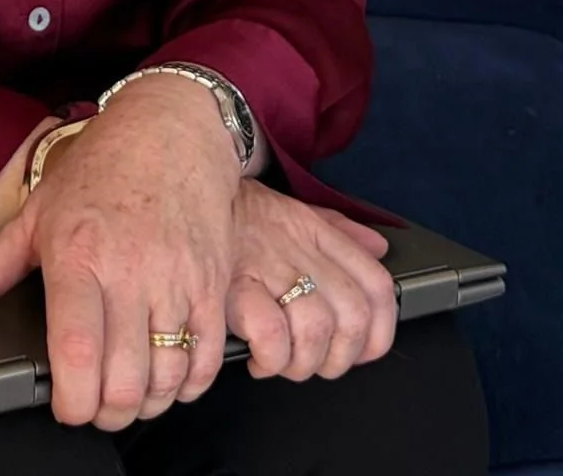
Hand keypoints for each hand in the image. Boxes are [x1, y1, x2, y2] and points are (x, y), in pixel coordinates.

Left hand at [0, 74, 242, 430]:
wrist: (170, 129)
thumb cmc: (99, 169)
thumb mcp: (33, 216)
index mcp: (78, 256)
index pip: (77, 351)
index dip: (72, 401)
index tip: (65, 406)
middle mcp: (131, 270)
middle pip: (124, 381)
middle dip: (106, 412)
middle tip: (94, 404)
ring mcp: (176, 278)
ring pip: (168, 377)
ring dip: (147, 401)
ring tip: (129, 392)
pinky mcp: (212, 281)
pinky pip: (209, 358)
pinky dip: (189, 383)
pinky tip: (169, 375)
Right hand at [225, 179, 396, 381]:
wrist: (181, 199)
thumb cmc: (238, 216)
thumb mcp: (293, 209)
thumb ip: (338, 229)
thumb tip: (379, 248)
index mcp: (317, 232)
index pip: (375, 284)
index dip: (380, 330)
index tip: (363, 351)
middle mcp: (300, 249)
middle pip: (352, 317)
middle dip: (339, 357)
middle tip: (315, 362)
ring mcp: (268, 267)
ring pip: (315, 331)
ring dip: (302, 363)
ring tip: (282, 361)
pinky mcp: (235, 287)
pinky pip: (272, 336)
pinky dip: (270, 359)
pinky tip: (257, 358)